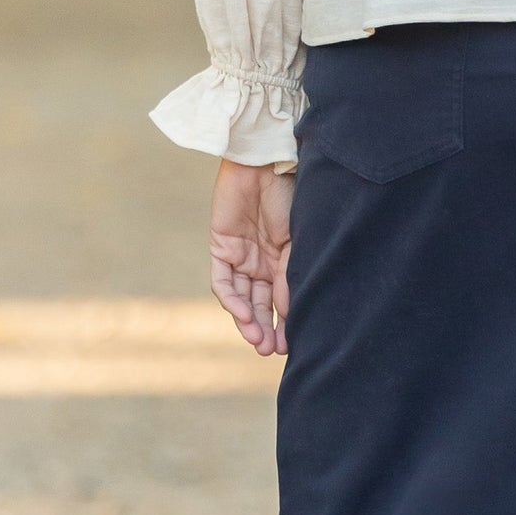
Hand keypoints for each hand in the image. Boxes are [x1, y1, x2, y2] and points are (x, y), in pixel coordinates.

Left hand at [210, 159, 294, 356]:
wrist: (265, 163)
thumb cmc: (289, 195)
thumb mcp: (295, 241)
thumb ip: (288, 276)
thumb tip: (289, 313)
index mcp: (284, 259)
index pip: (283, 298)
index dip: (286, 322)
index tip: (291, 345)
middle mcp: (261, 261)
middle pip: (260, 303)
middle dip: (265, 328)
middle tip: (271, 350)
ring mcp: (240, 256)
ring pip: (242, 298)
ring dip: (248, 321)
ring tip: (258, 341)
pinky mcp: (221, 248)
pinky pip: (223, 282)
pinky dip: (233, 300)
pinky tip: (244, 316)